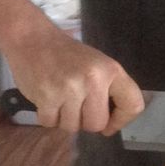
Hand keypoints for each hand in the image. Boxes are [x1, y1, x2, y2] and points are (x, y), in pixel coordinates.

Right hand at [6, 25, 144, 134]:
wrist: (31, 38)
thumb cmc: (66, 54)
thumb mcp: (96, 64)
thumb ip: (108, 90)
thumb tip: (111, 124)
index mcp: (111, 70)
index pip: (132, 105)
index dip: (121, 120)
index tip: (110, 124)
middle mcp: (93, 80)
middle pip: (97, 124)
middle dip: (85, 121)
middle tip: (75, 106)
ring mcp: (69, 89)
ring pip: (72, 127)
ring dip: (64, 119)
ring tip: (59, 98)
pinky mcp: (47, 97)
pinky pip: (51, 124)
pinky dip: (47, 116)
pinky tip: (46, 98)